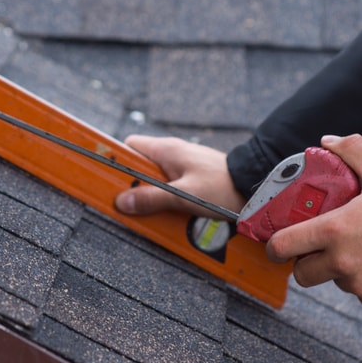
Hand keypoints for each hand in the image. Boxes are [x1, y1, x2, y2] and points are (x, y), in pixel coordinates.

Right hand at [114, 135, 245, 217]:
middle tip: (131, 205)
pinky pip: (171, 188)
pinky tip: (172, 215)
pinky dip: (168, 200)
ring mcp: (183, 165)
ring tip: (154, 214)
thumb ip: (152, 199)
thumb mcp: (184, 196)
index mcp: (166, 150)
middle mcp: (172, 154)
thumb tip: (121, 202)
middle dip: (134, 186)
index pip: (128, 147)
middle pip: (140, 167)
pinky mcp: (193, 178)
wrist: (255, 185)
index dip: (115, 161)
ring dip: (153, 197)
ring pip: (155, 180)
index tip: (106, 178)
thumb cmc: (223, 185)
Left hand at [266, 134, 361, 311]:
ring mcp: (359, 285)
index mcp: (334, 230)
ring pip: (335, 281)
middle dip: (307, 261)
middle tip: (320, 247)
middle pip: (302, 274)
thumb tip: (327, 142)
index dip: (276, 246)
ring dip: (340, 270)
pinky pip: (361, 294)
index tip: (278, 243)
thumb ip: (351, 152)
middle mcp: (341, 262)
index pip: (283, 246)